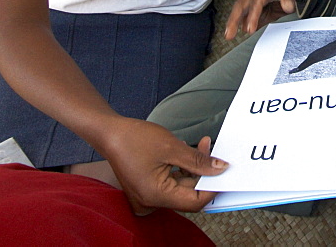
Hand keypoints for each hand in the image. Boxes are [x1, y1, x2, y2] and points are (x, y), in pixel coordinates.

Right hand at [101, 117, 226, 214]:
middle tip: (212, 150)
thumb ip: (198, 161)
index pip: (194, 202)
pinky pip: (172, 183)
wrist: (109, 133)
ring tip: (201, 145)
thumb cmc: (134, 138)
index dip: (213, 188)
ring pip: (182, 187)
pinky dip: (183, 169)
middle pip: (189, 193)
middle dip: (204, 172)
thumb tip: (220, 169)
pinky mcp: (149, 189)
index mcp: (155, 196)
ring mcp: (149, 196)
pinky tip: (188, 152)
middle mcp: (151, 202)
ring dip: (195, 168)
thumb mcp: (172, 147)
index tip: (226, 173)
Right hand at [225, 0, 303, 36]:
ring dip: (234, 20)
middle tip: (229, 35)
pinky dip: (243, 16)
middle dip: (233, 20)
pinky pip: (247, 6)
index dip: (252, 16)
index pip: (256, 1)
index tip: (250, 28)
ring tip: (229, 34)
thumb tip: (288, 8)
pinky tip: (241, 26)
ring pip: (241, 6)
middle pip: (241, 4)